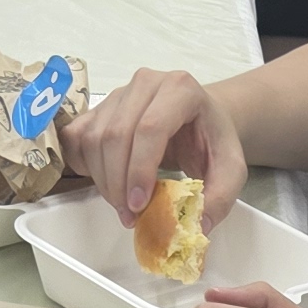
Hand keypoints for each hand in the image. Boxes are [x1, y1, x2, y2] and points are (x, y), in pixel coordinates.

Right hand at [59, 66, 248, 229]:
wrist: (199, 118)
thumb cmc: (211, 139)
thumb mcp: (231, 168)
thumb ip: (221, 197)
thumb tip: (198, 225)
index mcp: (180, 88)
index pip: (150, 127)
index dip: (140, 169)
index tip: (139, 205)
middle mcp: (145, 82)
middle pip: (116, 134)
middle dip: (118, 182)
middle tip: (129, 215)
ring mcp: (118, 93)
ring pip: (92, 138)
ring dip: (102, 180)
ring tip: (122, 205)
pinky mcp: (98, 107)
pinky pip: (77, 137)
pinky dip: (84, 166)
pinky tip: (106, 181)